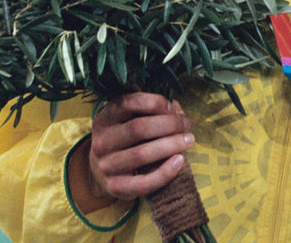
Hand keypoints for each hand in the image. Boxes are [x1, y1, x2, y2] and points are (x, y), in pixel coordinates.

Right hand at [70, 93, 194, 211]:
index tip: (173, 108)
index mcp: (105, 117)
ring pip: (141, 154)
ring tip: (189, 140)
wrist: (104, 172)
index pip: (129, 103)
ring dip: (171, 145)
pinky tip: (179, 161)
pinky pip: (143, 183)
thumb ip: (151, 111)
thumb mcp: (130, 119)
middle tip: (187, 124)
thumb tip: (178, 112)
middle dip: (169, 124)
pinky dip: (165, 172)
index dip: (155, 103)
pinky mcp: (115, 187)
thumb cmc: (126, 138)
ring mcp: (106, 165)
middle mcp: (101, 141)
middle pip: (138, 128)